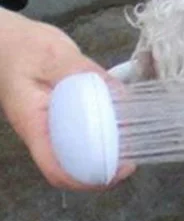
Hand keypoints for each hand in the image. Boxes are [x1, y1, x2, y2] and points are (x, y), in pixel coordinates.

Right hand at [0, 8, 131, 188]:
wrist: (6, 41)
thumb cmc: (22, 47)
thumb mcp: (53, 54)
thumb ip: (85, 73)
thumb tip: (119, 93)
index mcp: (34, 124)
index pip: (55, 168)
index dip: (87, 179)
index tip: (118, 170)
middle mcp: (43, 132)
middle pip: (72, 168)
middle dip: (104, 171)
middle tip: (133, 159)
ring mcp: (53, 127)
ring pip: (80, 154)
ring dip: (107, 155)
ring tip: (132, 146)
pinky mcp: (64, 117)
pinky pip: (84, 135)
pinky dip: (105, 135)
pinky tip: (123, 125)